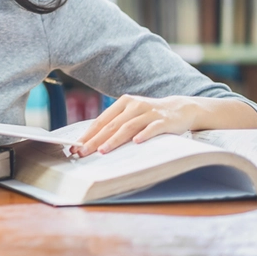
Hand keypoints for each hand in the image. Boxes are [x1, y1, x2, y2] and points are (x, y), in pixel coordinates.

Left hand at [71, 94, 195, 156]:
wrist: (180, 108)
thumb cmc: (150, 115)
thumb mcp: (131, 115)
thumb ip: (116, 124)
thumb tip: (93, 140)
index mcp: (123, 103)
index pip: (101, 120)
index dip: (88, 134)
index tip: (76, 146)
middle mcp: (134, 105)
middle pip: (111, 125)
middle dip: (95, 140)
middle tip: (83, 152)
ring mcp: (149, 112)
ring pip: (127, 127)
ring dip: (114, 140)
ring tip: (102, 150)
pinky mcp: (163, 120)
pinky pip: (152, 128)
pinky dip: (144, 135)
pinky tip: (136, 142)